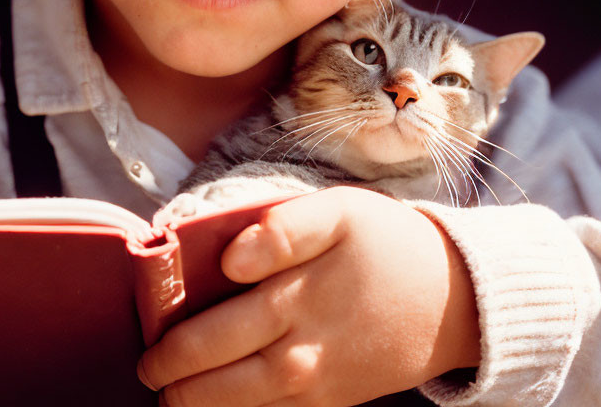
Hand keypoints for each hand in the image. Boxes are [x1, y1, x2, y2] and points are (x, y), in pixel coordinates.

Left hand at [139, 187, 479, 405]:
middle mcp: (302, 345)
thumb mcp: (341, 212)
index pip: (222, 315)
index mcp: (298, 292)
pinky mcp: (331, 401)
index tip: (163, 309)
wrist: (452, 300)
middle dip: (175, 370)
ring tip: (169, 396)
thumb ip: (284, 228)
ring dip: (197, 402)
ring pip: (242, 402)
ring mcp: (317, 381)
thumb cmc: (386, 246)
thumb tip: (231, 260)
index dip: (188, 314)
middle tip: (148, 368)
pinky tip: (214, 404)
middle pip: (221, 367)